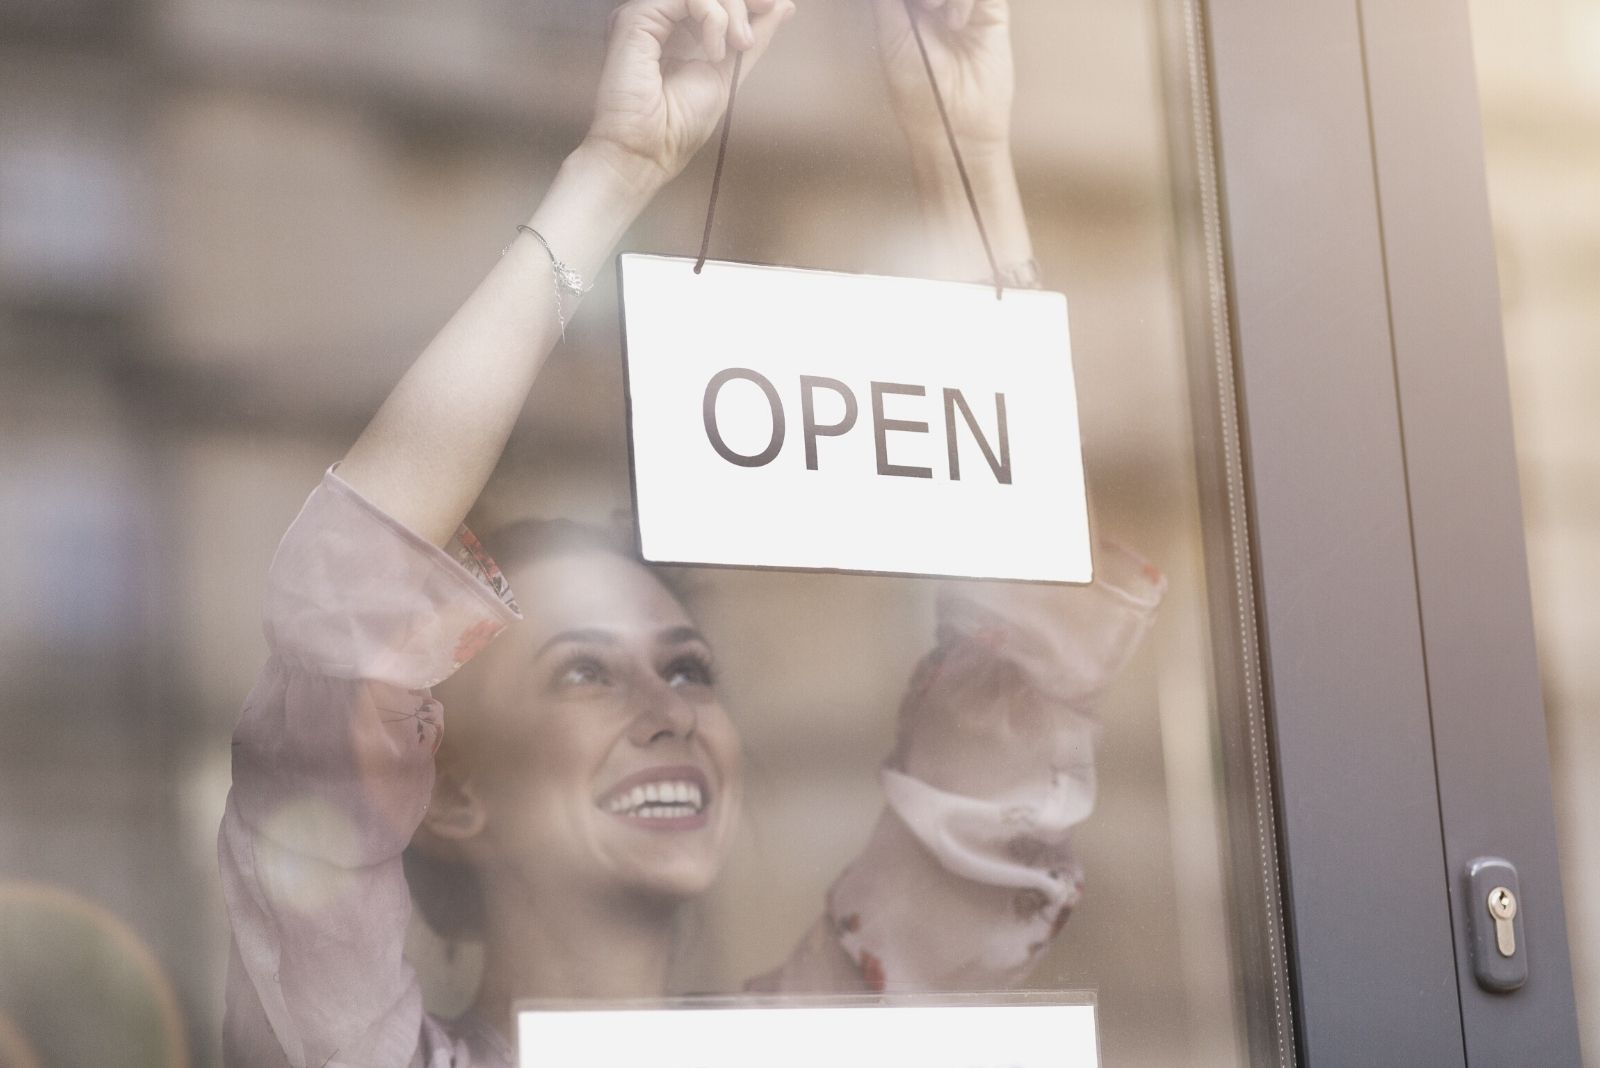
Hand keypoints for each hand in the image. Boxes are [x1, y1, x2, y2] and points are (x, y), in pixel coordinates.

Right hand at [585, 0, 795, 193]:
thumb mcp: (729, 73)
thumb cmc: (678, 126)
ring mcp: (646, 17)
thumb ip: (754, 38)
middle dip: (740, 2)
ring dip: (730, 10)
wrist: (649, 153)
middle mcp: (660, 18)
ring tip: (738, 46)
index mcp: (678, 29)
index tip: (772, 7)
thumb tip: (783, 6)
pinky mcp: (635, 20)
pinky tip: (714, 51)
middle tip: (751, 35)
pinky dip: (712, 16)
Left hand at [870, 0, 1013, 159]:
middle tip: (923, 4)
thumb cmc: (916, 88)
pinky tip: (957, 22)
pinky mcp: (992, 8)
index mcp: (905, 2)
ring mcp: (963, 0)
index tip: (916, 5)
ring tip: (933, 8)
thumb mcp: (891, 37)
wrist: (956, 123)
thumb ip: (889, 0)